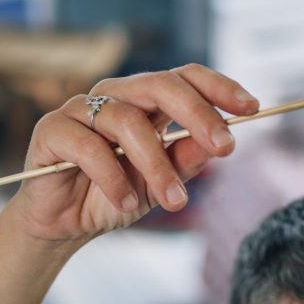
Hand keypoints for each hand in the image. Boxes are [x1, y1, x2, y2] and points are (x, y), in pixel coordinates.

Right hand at [8, 64, 259, 246]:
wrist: (64, 226)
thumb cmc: (114, 196)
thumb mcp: (161, 184)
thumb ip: (187, 161)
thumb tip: (221, 143)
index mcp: (144, 103)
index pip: (184, 78)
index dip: (218, 86)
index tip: (252, 107)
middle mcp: (115, 97)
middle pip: (160, 85)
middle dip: (199, 114)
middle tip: (226, 148)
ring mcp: (81, 110)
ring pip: (127, 121)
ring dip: (157, 166)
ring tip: (174, 202)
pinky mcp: (51, 131)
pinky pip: (88, 146)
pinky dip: (112, 177)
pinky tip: (126, 203)